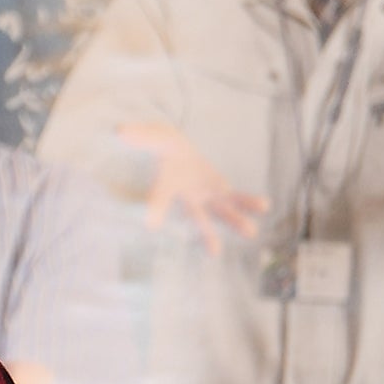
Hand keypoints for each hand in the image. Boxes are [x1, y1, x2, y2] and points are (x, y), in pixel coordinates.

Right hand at [118, 122, 268, 254]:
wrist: (174, 147)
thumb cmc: (159, 144)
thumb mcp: (150, 136)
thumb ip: (138, 135)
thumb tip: (119, 131)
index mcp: (166, 183)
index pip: (160, 196)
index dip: (156, 208)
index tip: (150, 224)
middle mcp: (186, 195)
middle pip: (197, 216)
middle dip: (207, 231)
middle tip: (215, 251)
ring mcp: (204, 193)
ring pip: (221, 211)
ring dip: (235, 221)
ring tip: (251, 232)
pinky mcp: (219, 187)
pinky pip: (235, 196)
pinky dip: (249, 202)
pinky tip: (264, 206)